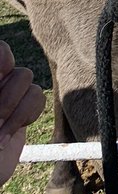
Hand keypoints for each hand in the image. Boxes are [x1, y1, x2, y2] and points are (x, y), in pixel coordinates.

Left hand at [0, 40, 45, 184]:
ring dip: (14, 110)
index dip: (1, 59)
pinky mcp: (21, 111)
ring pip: (26, 79)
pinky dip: (26, 116)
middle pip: (12, 65)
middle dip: (5, 98)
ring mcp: (5, 95)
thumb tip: (7, 59)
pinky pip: (37, 97)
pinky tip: (9, 134)